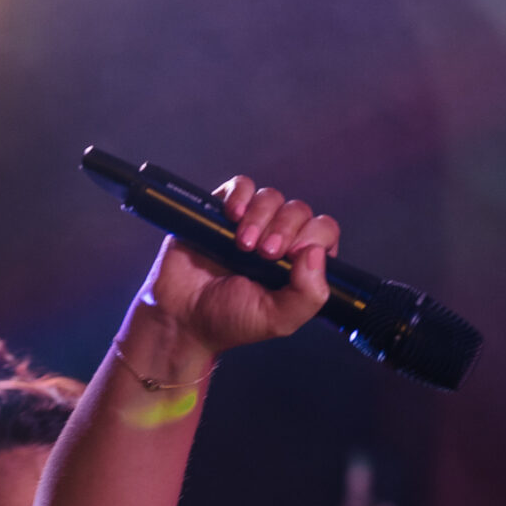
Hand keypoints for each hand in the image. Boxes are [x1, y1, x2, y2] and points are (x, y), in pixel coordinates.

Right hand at [140, 177, 339, 361]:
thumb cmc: (230, 320)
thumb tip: (317, 252)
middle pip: (299, 210)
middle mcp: (279, 239)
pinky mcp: (222, 210)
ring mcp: (251, 223)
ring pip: (272, 197)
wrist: (181, 316)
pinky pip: (242, 186)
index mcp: (298, 264)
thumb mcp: (278, 319)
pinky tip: (231, 217)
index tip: (292, 257)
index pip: (323, 232)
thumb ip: (308, 294)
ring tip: (242, 245)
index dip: (313, 237)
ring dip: (260, 218)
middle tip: (264, 255)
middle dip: (285, 229)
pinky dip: (240, 196)